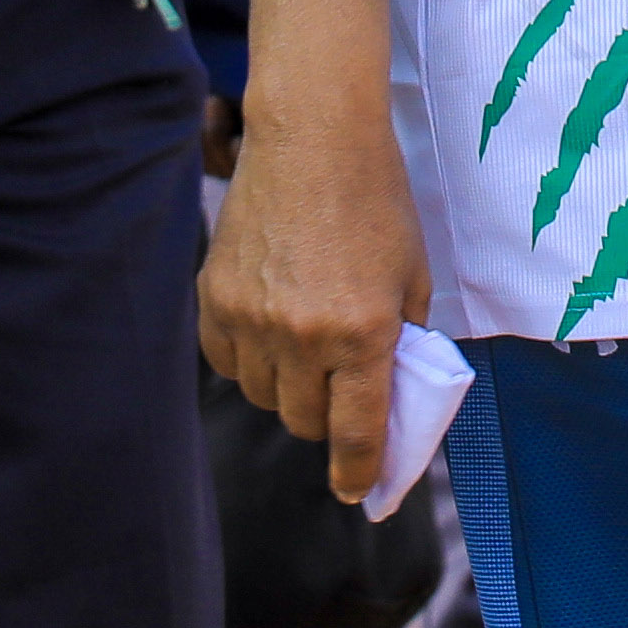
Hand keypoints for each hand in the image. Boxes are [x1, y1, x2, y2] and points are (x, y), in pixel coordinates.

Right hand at [196, 102, 429, 504]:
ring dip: (288, 386)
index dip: (359, 473)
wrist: (313, 136)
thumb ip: (404, 343)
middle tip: (340, 386)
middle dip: (327, 416)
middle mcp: (303, 335)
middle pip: (305, 422)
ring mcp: (252, 318)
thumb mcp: (413, 276)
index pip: (355, 433)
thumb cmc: (375, 201)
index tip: (358, 491)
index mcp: (362, 332)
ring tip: (306, 340)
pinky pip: (227, 363)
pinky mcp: (214, 299)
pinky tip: (269, 325)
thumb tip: (391, 401)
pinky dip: (249, 359)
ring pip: (265, 397)